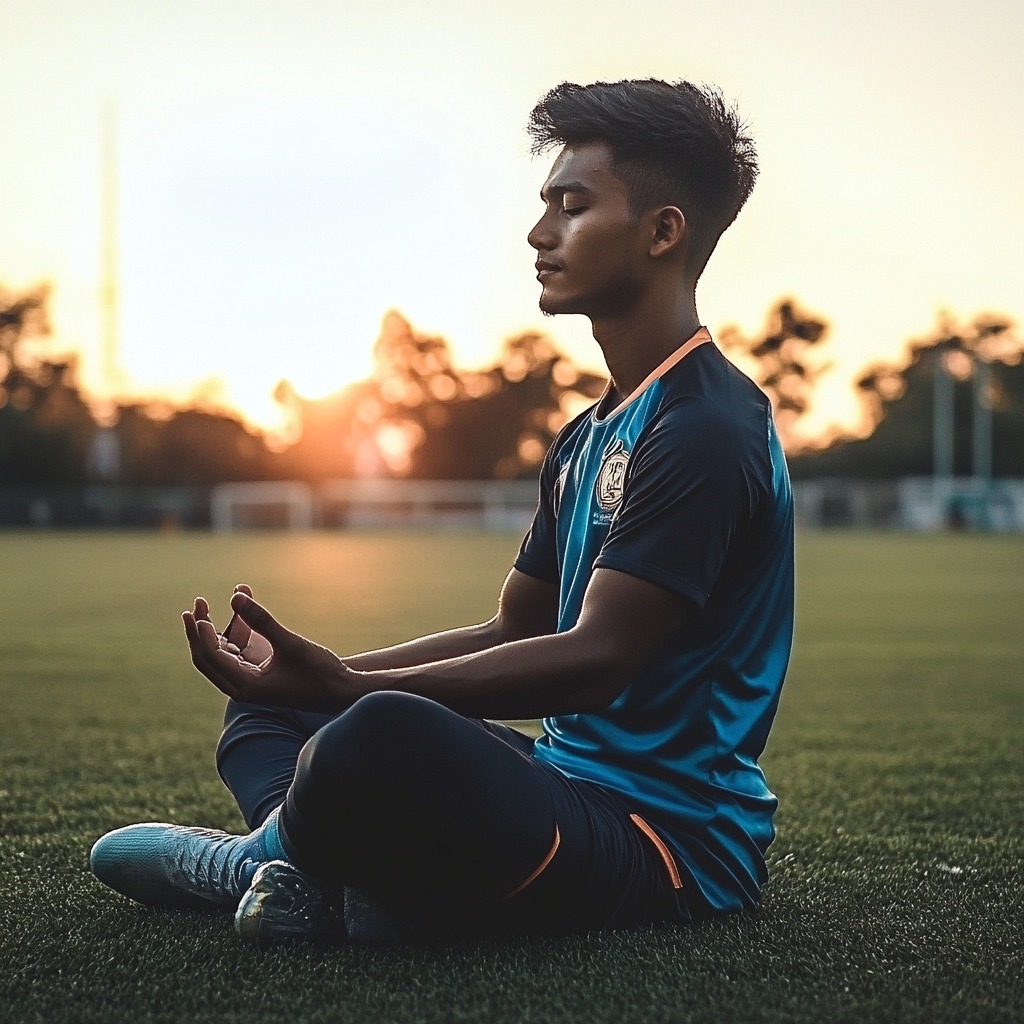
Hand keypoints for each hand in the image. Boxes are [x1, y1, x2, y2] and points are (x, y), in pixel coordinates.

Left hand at [182, 591, 356, 712]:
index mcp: (247, 687)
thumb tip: (235, 596)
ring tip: (218, 598)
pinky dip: (239, 628)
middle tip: (197, 604)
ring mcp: (251, 680)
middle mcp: (244, 687)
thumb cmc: (320, 672)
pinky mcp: (261, 672)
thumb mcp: (291, 644)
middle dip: (200, 632)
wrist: (342, 691)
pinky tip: (242, 605)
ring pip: (223, 652)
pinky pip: (240, 649)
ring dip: (219, 626)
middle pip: (209, 658)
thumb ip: (262, 620)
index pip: (213, 658)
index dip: (203, 634)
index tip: (200, 612)